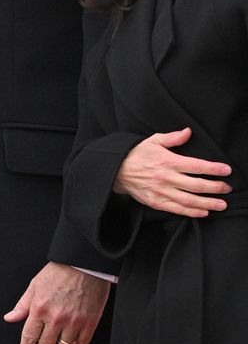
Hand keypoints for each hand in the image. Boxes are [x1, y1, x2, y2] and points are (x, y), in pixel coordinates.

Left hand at [4, 262, 110, 343]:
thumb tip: (10, 318)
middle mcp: (55, 318)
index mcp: (39, 308)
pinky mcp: (89, 322)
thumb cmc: (58, 272)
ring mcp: (74, 321)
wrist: (83, 264)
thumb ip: (22, 305)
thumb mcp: (34, 285)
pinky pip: (82, 342)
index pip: (29, 337)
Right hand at [114, 127, 230, 216]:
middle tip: (227, 188)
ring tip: (222, 204)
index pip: (196, 166)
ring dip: (208, 203)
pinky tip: (203, 212)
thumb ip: (172, 137)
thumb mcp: (152, 141)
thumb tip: (188, 131)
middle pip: (197, 185)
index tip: (226, 170)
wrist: (116, 170)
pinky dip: (192, 212)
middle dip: (216, 188)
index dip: (214, 169)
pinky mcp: (156, 202)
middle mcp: (166, 177)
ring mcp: (161, 191)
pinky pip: (177, 209)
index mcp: (167, 161)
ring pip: (190, 200)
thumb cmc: (136, 154)